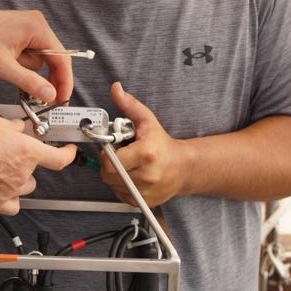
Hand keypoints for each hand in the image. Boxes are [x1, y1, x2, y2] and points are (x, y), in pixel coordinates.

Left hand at [0, 9, 73, 102]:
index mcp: (37, 27)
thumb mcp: (4, 68)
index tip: (62, 99)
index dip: (64, 81)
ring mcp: (29, 26)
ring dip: (28, 71)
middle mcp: (36, 23)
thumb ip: (30, 82)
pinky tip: (8, 66)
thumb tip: (51, 94)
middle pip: (54, 58)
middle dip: (45, 78)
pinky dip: (22, 65)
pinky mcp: (20, 32)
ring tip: (8, 71)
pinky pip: (30, 53)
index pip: (62, 58)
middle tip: (41, 98)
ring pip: (40, 58)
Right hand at [0, 112, 76, 214]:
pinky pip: (13, 203)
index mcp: (27, 151)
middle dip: (28, 160)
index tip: (69, 151)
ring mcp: (11, 190)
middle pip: (37, 169)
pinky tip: (2, 187)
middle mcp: (22, 172)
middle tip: (11, 151)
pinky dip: (11, 197)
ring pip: (26, 186)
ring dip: (20, 177)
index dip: (69, 154)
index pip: (60, 158)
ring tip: (3, 166)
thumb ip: (11, 124)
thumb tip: (16, 127)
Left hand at [100, 82, 187, 206]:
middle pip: (108, 175)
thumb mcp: (147, 120)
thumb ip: (129, 105)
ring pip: (113, 186)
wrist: (183, 167)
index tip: (114, 148)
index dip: (107, 154)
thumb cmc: (162, 142)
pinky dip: (121, 186)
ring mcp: (145, 192)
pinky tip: (131, 175)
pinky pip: (120, 195)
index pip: (110, 161)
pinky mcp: (143, 202)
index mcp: (146, 155)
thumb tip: (115, 88)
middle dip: (109, 164)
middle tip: (120, 156)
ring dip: (115, 176)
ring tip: (127, 165)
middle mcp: (146, 176)